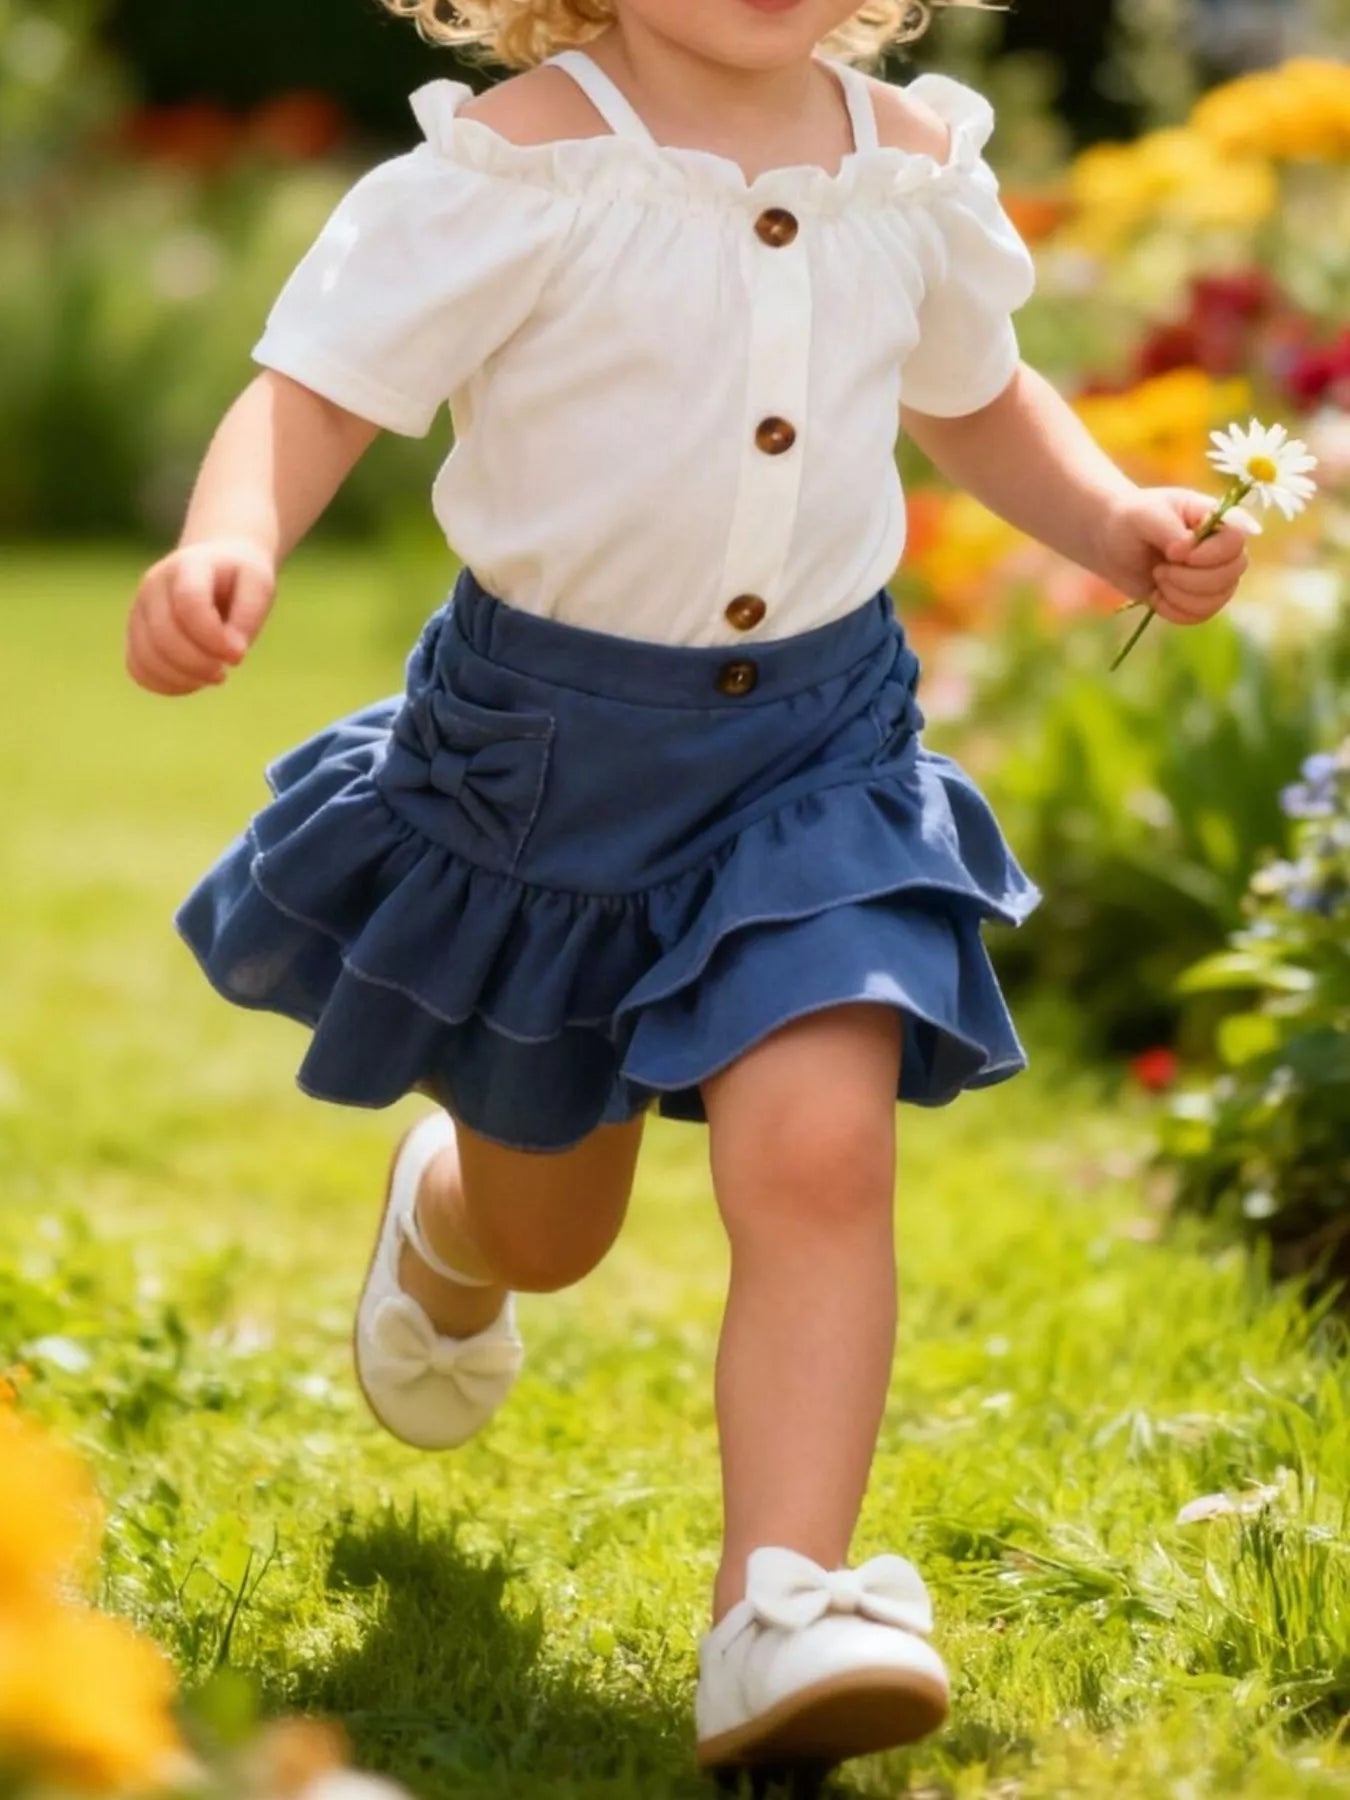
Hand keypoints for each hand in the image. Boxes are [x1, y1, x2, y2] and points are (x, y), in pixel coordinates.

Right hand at [126, 537, 276, 695]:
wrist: (215, 569)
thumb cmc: (239, 579)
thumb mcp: (258, 584)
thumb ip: (249, 614)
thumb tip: (233, 653)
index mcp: (186, 566)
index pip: (188, 603)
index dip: (213, 637)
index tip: (238, 655)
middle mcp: (153, 586)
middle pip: (163, 634)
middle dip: (199, 663)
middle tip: (225, 670)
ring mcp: (139, 612)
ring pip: (146, 656)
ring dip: (183, 678)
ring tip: (213, 676)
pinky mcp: (136, 636)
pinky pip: (139, 670)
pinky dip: (166, 684)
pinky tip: (194, 681)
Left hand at [1095, 486, 1257, 624]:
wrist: (1112, 542)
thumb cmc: (1132, 519)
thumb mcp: (1146, 515)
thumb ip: (1171, 530)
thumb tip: (1188, 550)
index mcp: (1217, 518)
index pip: (1236, 540)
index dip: (1209, 555)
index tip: (1175, 553)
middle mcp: (1223, 547)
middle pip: (1231, 574)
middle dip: (1189, 579)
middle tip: (1161, 568)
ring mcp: (1215, 575)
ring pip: (1217, 599)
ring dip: (1179, 595)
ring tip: (1158, 577)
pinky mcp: (1199, 598)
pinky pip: (1200, 615)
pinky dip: (1173, 610)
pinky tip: (1157, 595)